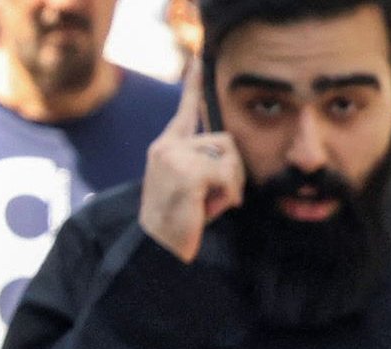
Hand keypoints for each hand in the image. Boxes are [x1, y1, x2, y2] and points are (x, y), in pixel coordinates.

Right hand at [140, 59, 242, 263]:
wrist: (158, 248)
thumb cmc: (181, 222)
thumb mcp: (193, 186)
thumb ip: (205, 164)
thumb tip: (229, 151)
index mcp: (167, 146)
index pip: (185, 111)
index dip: (194, 85)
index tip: (200, 58)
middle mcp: (167, 145)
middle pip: (225, 140)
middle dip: (232, 171)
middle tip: (213, 198)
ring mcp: (173, 156)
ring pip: (229, 156)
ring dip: (230, 185)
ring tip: (207, 204)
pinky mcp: (185, 171)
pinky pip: (227, 175)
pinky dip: (228, 195)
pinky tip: (209, 209)